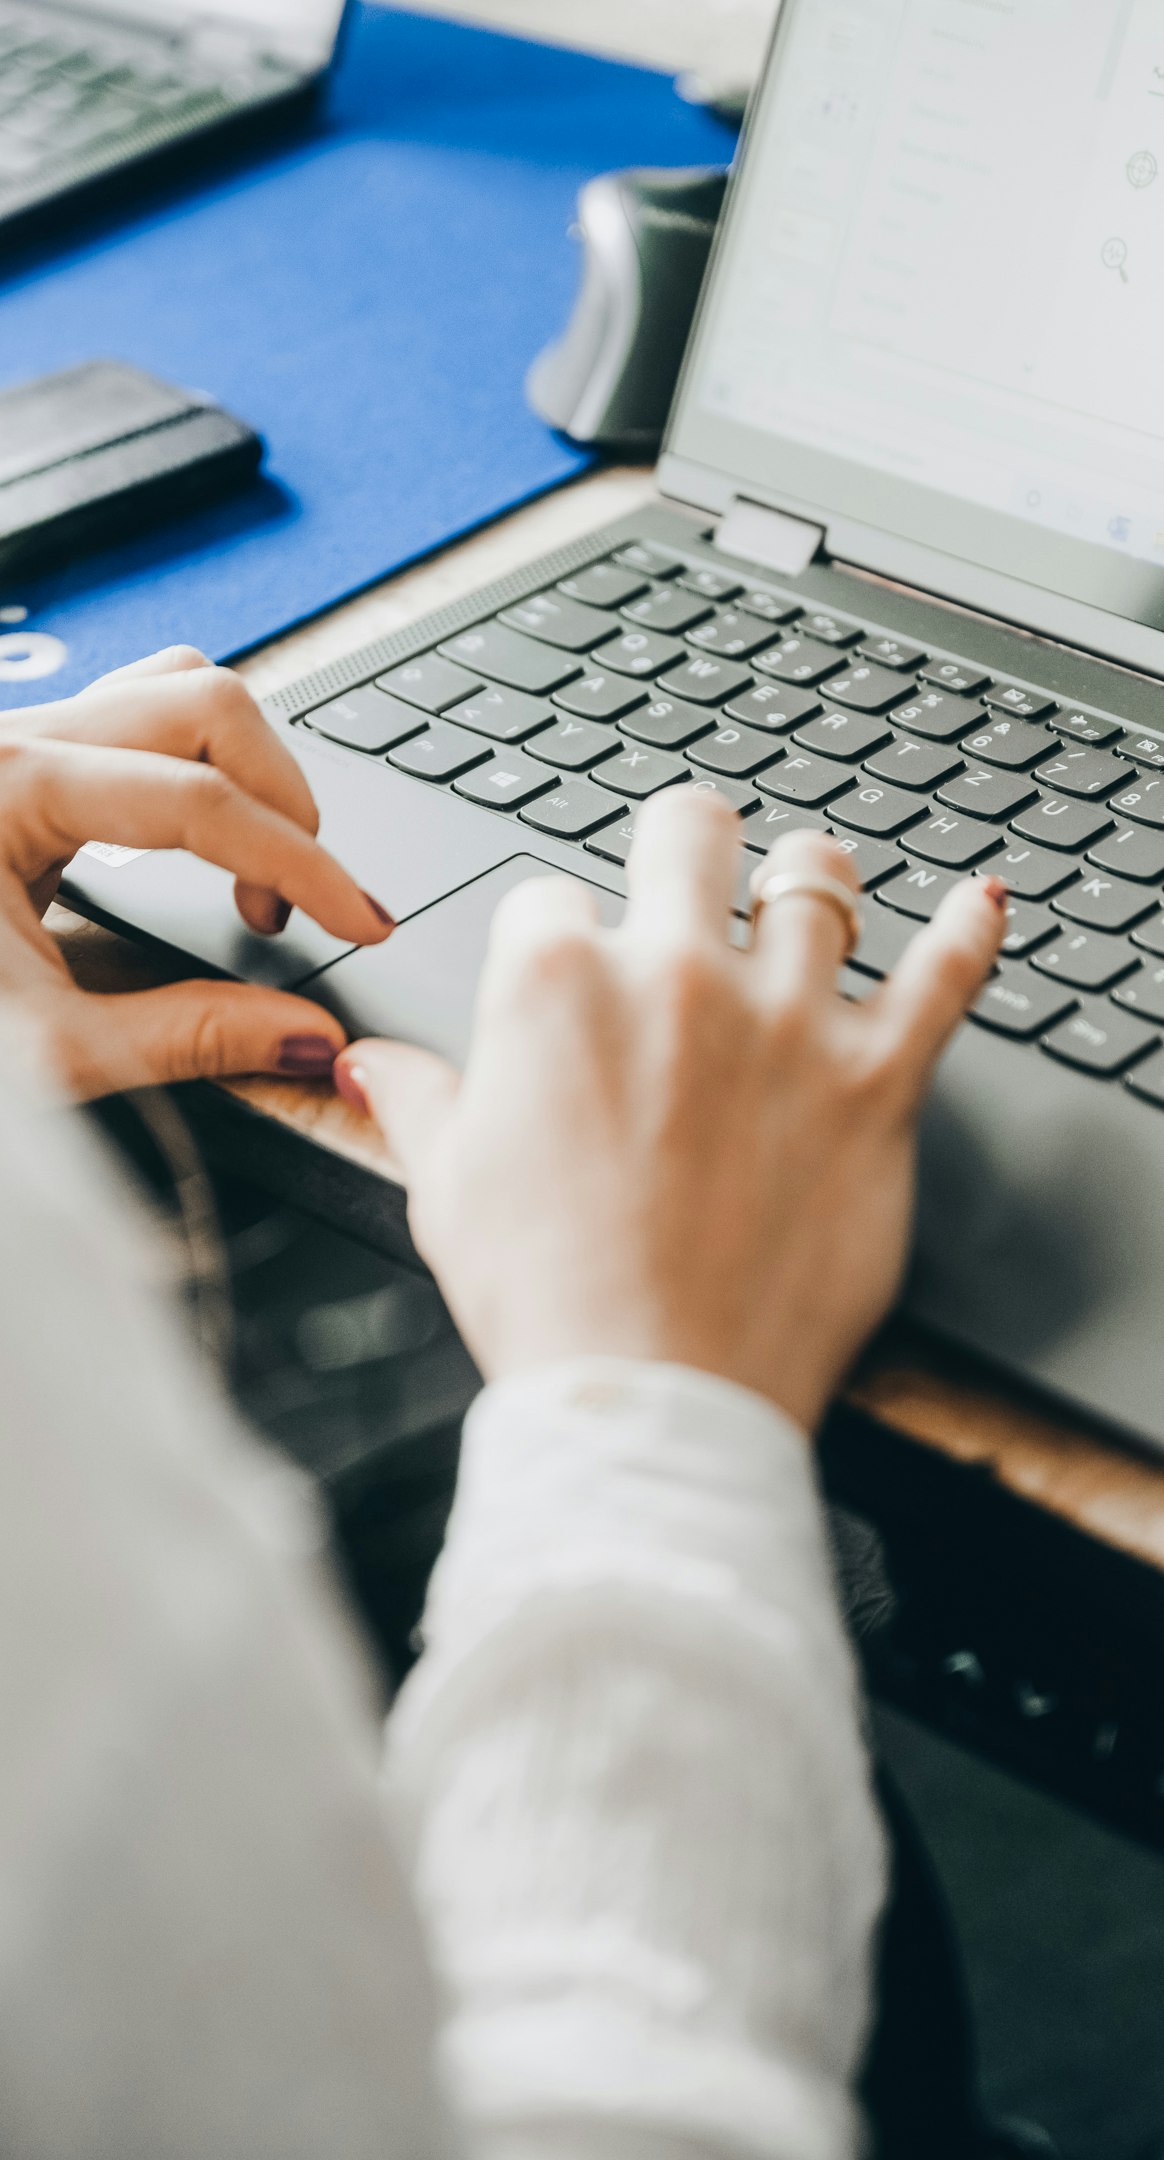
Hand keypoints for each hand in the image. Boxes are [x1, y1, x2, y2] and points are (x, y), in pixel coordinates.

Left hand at [0, 646, 392, 1098]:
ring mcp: (15, 734)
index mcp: (6, 789)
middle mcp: (11, 736)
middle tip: (301, 907)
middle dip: (284, 799)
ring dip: (244, 768)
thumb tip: (307, 1036)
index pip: (203, 803)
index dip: (304, 867)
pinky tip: (192, 847)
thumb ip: (190, 1038)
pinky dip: (196, 766)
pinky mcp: (21, 755)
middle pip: (207, 703)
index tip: (360, 923)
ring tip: (251, 874)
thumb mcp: (47, 1052)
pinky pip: (137, 712)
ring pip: (175, 687)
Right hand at [334, 793, 1003, 1432]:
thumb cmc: (547, 1298)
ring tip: (806, 892)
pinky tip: (974, 907)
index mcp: (555, 986)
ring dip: (809, 879)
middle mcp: (675, 976)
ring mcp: (785, 1021)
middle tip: (689, 873)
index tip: (575, 972)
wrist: (652, 1397)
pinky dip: (966, 932)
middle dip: (683, 843)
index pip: (553, 895)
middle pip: (689, 831)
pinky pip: (944, 973)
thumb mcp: (446, 1189)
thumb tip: (370, 1064)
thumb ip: (417, 1101)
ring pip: (818, 879)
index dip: (561, 933)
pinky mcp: (876, 1081)